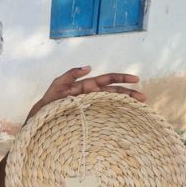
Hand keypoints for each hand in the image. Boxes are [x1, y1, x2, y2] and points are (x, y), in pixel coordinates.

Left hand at [26, 66, 145, 120]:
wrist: (42, 118)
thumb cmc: (49, 101)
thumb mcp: (57, 85)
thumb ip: (70, 75)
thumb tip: (89, 67)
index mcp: (87, 86)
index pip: (107, 80)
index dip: (121, 79)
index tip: (136, 80)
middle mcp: (92, 96)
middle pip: (113, 92)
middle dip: (128, 93)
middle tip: (143, 98)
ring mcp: (91, 108)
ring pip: (112, 104)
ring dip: (125, 104)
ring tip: (139, 108)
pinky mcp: (90, 118)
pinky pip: (105, 116)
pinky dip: (116, 117)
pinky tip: (126, 120)